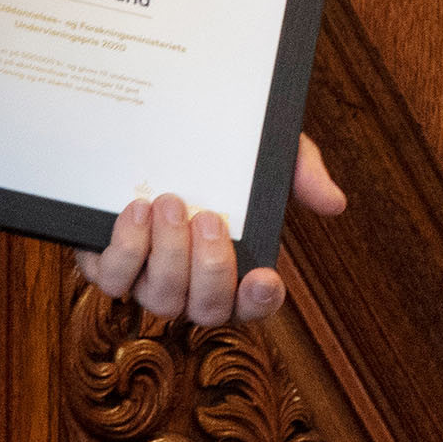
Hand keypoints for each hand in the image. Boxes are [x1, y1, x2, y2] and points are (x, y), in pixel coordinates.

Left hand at [76, 131, 347, 326]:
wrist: (153, 131)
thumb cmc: (219, 152)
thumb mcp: (264, 153)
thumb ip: (300, 173)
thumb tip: (333, 202)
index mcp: (236, 267)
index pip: (254, 305)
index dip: (260, 302)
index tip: (264, 275)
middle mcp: (192, 285)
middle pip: (207, 310)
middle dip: (210, 268)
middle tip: (208, 216)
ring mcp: (149, 280)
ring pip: (161, 299)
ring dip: (167, 255)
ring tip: (169, 202)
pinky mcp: (109, 265)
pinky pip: (113, 279)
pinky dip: (126, 248)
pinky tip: (136, 209)